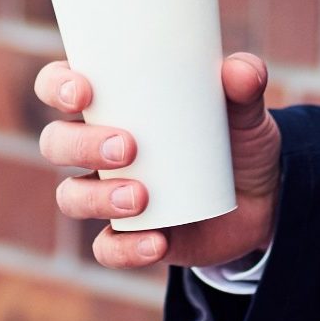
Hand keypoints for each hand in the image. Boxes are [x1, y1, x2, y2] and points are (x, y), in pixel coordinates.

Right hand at [34, 51, 281, 271]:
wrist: (263, 202)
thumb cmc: (237, 140)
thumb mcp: (245, 110)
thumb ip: (245, 83)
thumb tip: (241, 72)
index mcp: (113, 103)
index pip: (59, 85)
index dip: (57, 85)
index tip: (84, 91)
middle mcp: (99, 148)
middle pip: (56, 143)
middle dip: (80, 145)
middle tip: (127, 148)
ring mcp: (109, 194)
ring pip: (72, 196)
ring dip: (97, 197)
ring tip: (140, 197)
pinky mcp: (129, 236)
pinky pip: (107, 249)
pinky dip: (126, 249)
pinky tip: (158, 241)